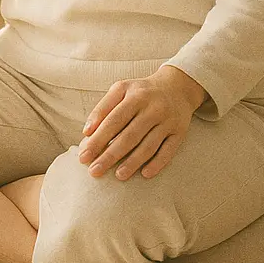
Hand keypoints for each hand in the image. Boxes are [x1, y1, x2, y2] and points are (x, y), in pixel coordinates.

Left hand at [77, 66, 207, 180]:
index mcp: (135, 95)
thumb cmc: (141, 92)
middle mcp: (153, 108)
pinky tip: (144, 174)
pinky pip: (168, 151)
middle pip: (129, 136)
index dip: (98, 139)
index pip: (114, 120)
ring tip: (117, 176)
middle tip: (94, 171)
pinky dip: (157, 164)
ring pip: (148, 146)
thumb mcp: (121, 90)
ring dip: (132, 162)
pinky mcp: (179, 132)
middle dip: (110, 155)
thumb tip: (87, 132)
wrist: (177, 87)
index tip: (84, 156)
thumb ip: (103, 108)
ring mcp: (168, 121)